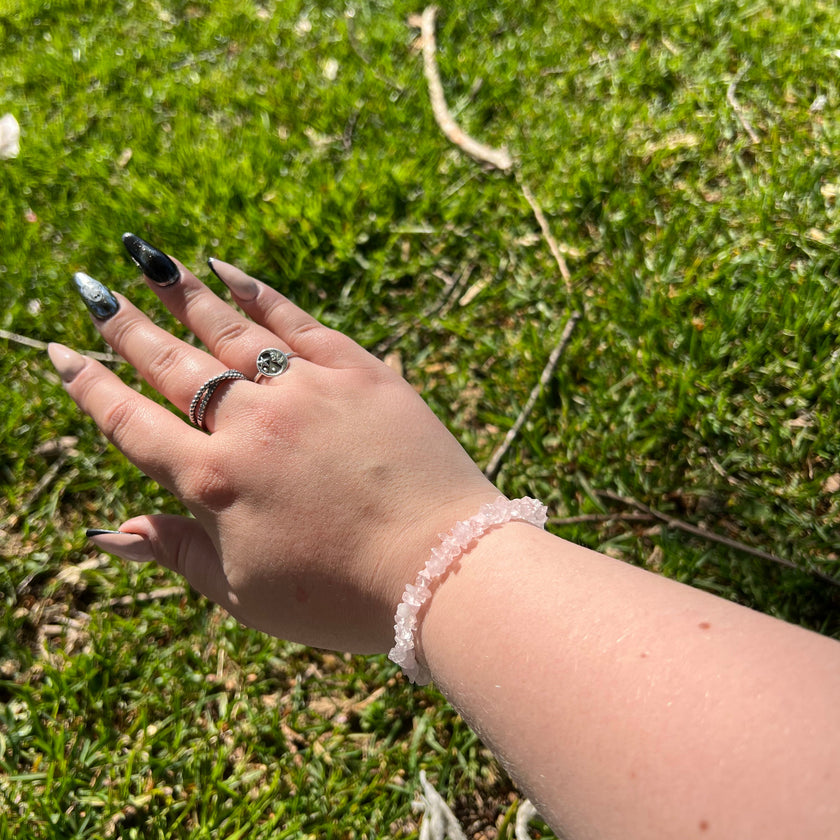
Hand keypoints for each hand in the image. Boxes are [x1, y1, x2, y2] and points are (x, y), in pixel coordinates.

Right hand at [51, 235, 497, 653]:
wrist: (444, 568)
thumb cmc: (342, 597)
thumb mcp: (245, 594)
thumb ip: (176, 555)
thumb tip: (106, 535)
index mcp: (215, 483)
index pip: (133, 424)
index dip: (91, 388)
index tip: (62, 351)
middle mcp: (252, 425)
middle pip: (172, 365)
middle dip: (126, 325)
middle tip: (93, 287)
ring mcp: (308, 391)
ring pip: (229, 331)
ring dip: (183, 293)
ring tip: (148, 259)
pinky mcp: (360, 373)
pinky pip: (299, 321)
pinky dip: (260, 294)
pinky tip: (229, 270)